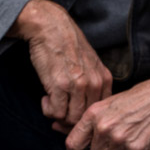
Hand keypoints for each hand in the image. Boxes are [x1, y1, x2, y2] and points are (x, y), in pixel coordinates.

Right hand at [9, 0, 112, 129]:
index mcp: (104, 78)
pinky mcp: (60, 86)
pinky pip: (56, 112)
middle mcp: (94, 83)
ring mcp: (78, 86)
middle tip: (58, 115)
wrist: (51, 27)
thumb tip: (86, 108)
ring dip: (58, 115)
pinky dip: (49, 110)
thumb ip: (93, 83)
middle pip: (86, 118)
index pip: (99, 111)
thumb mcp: (90, 62)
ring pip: (71, 119)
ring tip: (51, 102)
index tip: (72, 117)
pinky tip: (46, 98)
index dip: (85, 119)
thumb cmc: (67, 44)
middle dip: (70, 122)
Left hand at [65, 73, 149, 149]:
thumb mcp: (107, 105)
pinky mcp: (136, 149)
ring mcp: (120, 139)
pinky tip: (141, 144)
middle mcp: (104, 128)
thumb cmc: (137, 100)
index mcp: (93, 115)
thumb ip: (87, 122)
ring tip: (132, 140)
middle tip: (120, 142)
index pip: (73, 144)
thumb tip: (58, 129)